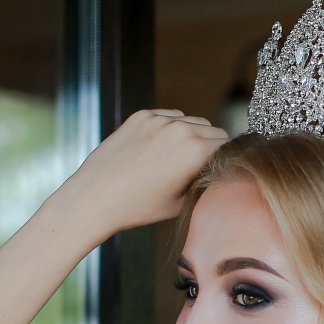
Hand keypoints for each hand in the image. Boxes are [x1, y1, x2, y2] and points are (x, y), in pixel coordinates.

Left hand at [64, 109, 228, 235]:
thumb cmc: (138, 207)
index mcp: (195, 152)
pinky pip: (169, 117)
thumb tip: (219, 173)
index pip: (227, 146)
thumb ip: (204, 183)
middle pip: (213, 130)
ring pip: (191, 121)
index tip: (217, 172)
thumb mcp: (182, 203)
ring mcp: (159, 119)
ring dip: (191, 135)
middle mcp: (180, 130)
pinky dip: (170, 129)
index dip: (224, 160)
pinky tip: (157, 151)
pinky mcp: (141, 116)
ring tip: (175, 160)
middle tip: (196, 168)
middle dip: (209, 147)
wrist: (95, 197)